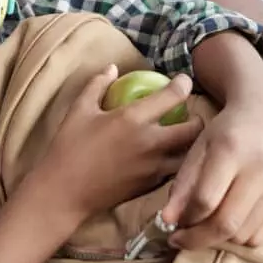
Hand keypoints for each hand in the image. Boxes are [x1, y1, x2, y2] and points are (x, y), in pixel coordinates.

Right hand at [34, 64, 203, 222]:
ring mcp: (153, 167)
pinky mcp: (150, 187)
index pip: (172, 96)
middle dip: (199, 120)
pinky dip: (178, 163)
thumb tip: (112, 68)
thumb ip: (97, 84)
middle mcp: (151, 143)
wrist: (63, 193)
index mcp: (133, 118)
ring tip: (187, 139)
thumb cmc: (68, 148)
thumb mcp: (79, 110)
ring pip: (190, 155)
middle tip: (193, 115)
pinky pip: (174, 172)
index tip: (184, 81)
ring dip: (193, 145)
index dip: (183, 84)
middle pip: (193, 129)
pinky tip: (170, 158)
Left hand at [161, 91, 262, 249]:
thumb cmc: (225, 132)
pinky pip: (259, 237)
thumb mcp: (198, 149)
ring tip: (204, 226)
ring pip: (241, 234)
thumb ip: (182, 185)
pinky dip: (239, 238)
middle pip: (225, 223)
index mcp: (230, 151)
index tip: (172, 225)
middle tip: (181, 241)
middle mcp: (258, 170)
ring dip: (217, 239)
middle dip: (197, 239)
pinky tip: (228, 224)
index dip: (185, 218)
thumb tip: (168, 220)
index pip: (205, 199)